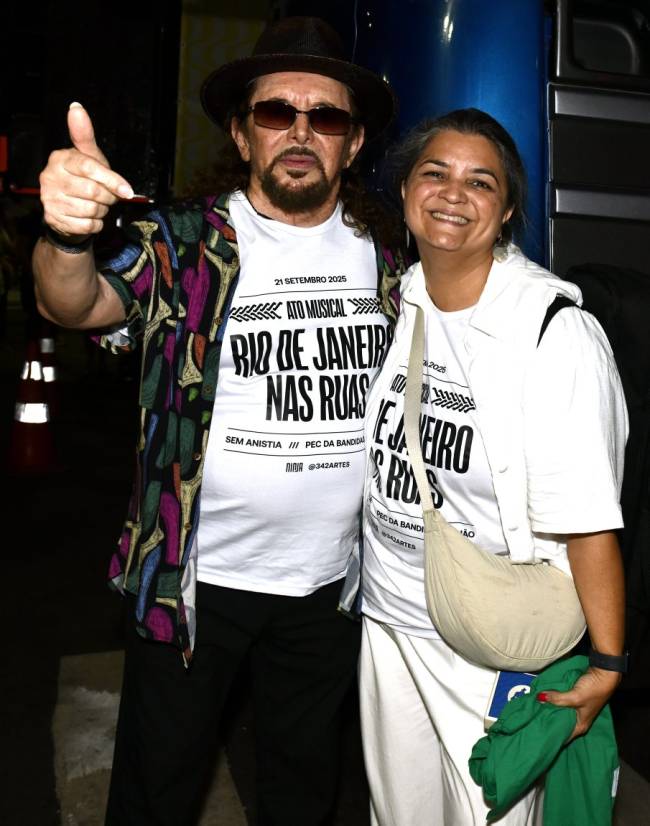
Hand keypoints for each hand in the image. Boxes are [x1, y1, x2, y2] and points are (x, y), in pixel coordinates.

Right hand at [39, 102, 133, 239]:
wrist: (68, 212)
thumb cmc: (83, 180)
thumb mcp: (88, 157)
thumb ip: (84, 136)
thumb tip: (76, 107)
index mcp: (59, 159)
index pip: (89, 167)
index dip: (112, 180)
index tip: (128, 191)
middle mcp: (50, 177)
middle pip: (93, 191)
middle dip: (109, 198)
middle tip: (109, 197)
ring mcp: (50, 200)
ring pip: (91, 210)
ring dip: (102, 211)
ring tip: (97, 206)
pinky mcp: (54, 219)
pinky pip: (87, 225)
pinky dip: (95, 224)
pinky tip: (90, 218)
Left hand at [537, 667, 620, 739]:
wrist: (604, 673)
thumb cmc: (594, 689)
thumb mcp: (575, 697)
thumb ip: (557, 699)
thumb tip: (539, 698)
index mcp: (581, 725)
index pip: (564, 737)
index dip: (551, 736)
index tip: (537, 734)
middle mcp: (578, 719)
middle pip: (560, 723)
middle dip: (547, 721)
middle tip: (532, 720)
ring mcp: (576, 709)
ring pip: (559, 712)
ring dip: (549, 709)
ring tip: (534, 709)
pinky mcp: (574, 699)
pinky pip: (561, 702)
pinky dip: (553, 701)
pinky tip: (543, 699)